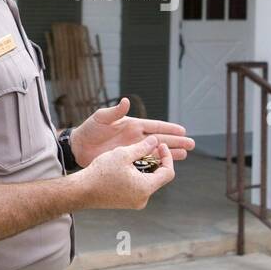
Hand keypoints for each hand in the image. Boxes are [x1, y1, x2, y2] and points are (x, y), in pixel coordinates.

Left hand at [70, 97, 194, 166]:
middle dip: (176, 142)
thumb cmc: (89, 130)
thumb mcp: (100, 118)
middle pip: (161, 140)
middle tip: (192, 144)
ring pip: (156, 153)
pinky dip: (156, 165)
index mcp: (132, 125)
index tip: (183, 130)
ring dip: (170, 154)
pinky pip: (146, 164)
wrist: (78, 148)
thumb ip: (114, 112)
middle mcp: (136, 138)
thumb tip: (126, 101)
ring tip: (186, 155)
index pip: (155, 126)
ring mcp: (133, 150)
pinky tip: (165, 168)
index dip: (169, 128)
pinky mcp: (128, 161)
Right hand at [76, 134, 174, 209]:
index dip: (168, 157)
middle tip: (150, 147)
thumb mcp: (123, 154)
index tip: (161, 145)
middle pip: (159, 177)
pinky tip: (128, 166)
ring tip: (137, 155)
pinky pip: (139, 187)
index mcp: (145, 188)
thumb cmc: (101, 172)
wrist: (81, 190)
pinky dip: (138, 176)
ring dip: (146, 168)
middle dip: (156, 161)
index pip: (168, 172)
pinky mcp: (127, 203)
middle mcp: (143, 199)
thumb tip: (156, 140)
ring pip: (148, 182)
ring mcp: (135, 203)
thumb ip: (143, 147)